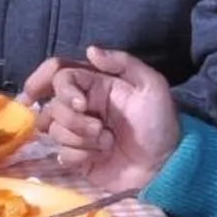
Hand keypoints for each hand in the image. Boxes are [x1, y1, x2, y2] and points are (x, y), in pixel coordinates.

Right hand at [28, 45, 180, 189]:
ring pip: (53, 129)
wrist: (164, 166)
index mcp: (96, 85)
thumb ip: (123, 62)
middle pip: (52, 105)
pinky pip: (61, 152)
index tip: (80, 104)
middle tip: (99, 129)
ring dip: (79, 138)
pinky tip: (99, 157)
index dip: (62, 88)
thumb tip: (90, 50)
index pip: (61, 75)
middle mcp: (81, 106)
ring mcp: (77, 132)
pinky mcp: (76, 156)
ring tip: (107, 143)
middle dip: (72, 119)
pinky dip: (79, 155)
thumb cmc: (160, 124)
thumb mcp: (151, 86)